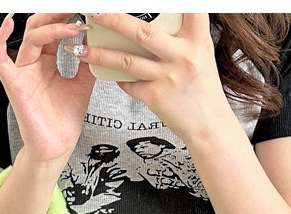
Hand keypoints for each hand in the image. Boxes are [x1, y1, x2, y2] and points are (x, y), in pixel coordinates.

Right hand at [0, 13, 95, 167]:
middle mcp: (32, 63)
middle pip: (39, 27)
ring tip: (74, 25)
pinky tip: (8, 24)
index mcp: (47, 61)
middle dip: (58, 15)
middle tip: (78, 8)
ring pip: (30, 37)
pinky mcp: (13, 85)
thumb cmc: (64, 120)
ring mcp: (22, 73)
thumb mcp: (82, 84)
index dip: (67, 18)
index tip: (86, 11)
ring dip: (52, 27)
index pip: (53, 30)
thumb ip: (86, 60)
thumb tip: (93, 35)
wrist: (57, 147)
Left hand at [74, 13, 231, 144]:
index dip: (169, 2)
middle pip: (142, 32)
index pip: (186, 8)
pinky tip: (109, 72)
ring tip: (82, 48)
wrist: (208, 124)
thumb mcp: (202, 53)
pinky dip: (118, 77)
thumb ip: (184, 35)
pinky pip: (129, 83)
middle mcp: (182, 56)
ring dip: (99, 54)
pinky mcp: (154, 97)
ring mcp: (167, 77)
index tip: (141, 1)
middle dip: (114, 19)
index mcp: (198, 39)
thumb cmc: (203, 88)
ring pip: (126, 61)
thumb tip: (161, 17)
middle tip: (95, 11)